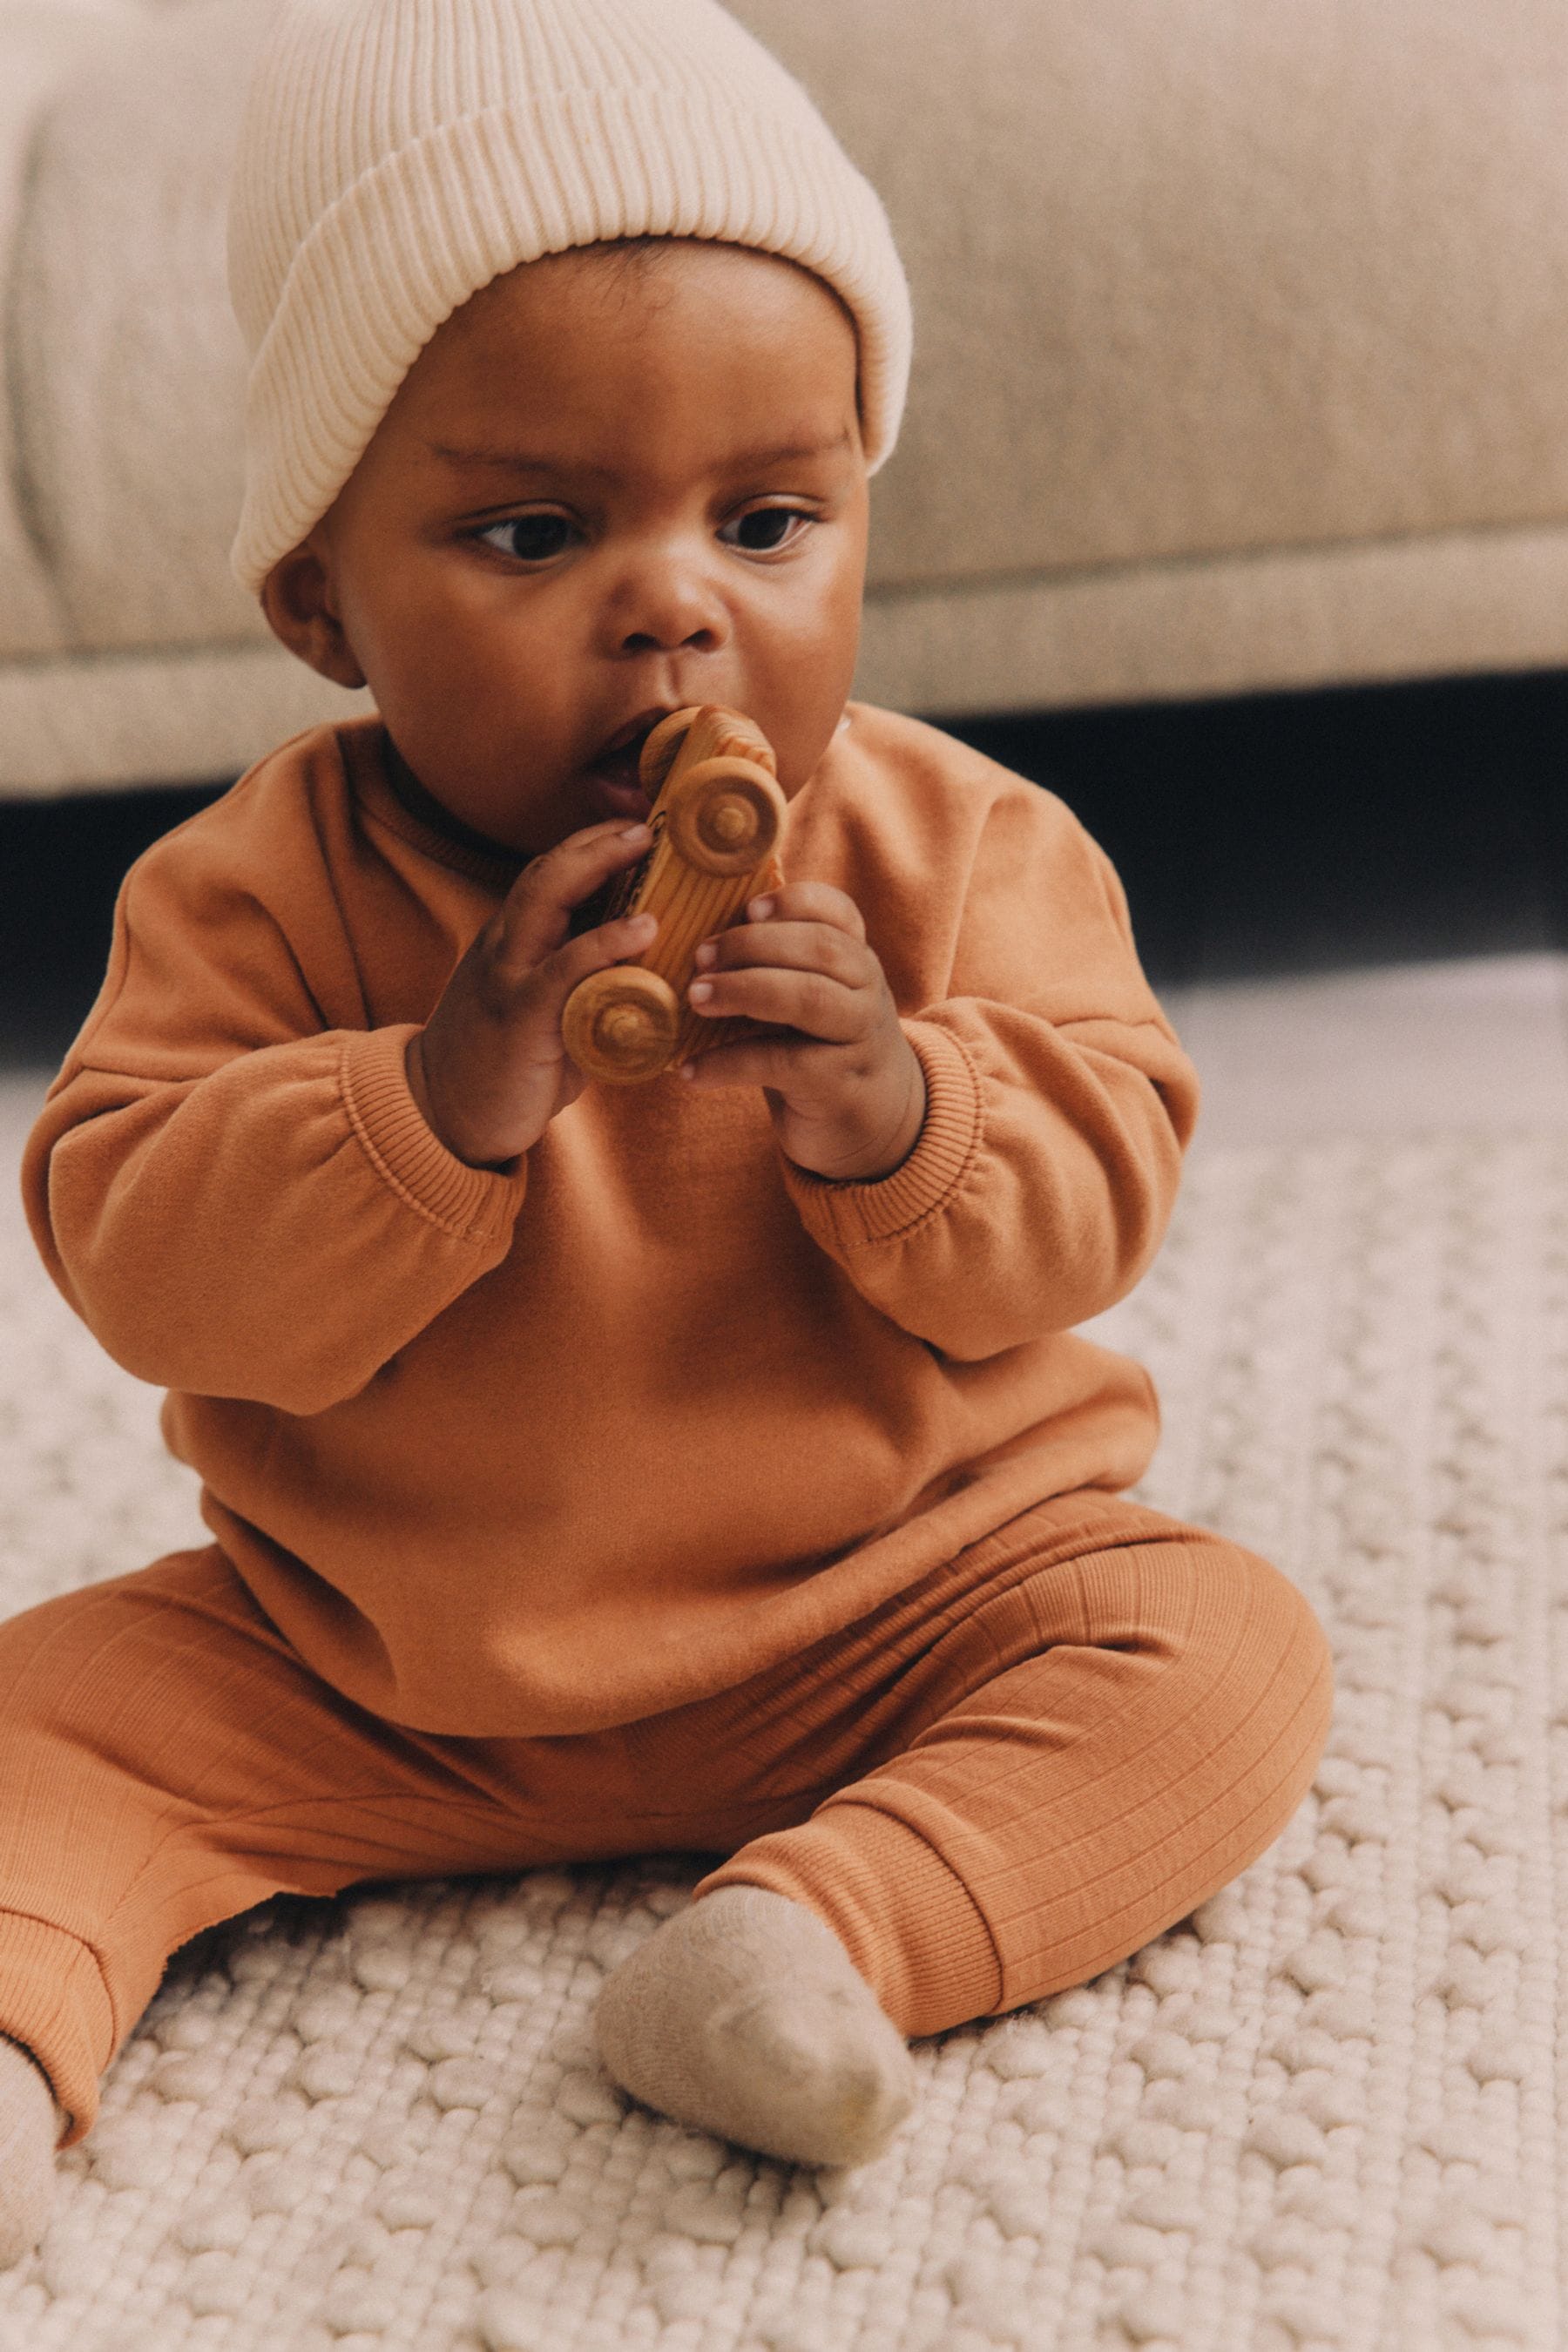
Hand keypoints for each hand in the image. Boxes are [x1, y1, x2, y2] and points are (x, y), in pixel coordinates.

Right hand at [405, 820, 657, 1168]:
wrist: (442, 1117)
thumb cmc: (503, 1070)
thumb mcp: (543, 1015)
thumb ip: (583, 989)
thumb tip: (647, 979)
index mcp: (508, 942)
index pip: (545, 875)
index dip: (589, 844)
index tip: (636, 825)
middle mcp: (503, 947)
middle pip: (545, 870)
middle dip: (596, 838)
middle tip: (647, 821)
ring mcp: (507, 976)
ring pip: (545, 898)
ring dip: (598, 864)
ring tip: (645, 845)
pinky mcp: (521, 1016)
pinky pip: (565, 966)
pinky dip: (606, 940)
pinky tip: (644, 926)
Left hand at [680, 881, 926, 1181]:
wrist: (873, 1121)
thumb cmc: (820, 1049)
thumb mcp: (812, 999)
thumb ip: (777, 968)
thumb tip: (699, 944)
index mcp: (857, 961)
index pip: (839, 913)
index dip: (795, 902)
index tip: (748, 907)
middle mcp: (867, 992)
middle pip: (820, 949)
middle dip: (753, 945)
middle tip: (701, 957)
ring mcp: (858, 1039)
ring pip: (808, 998)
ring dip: (744, 990)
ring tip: (695, 998)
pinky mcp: (839, 1086)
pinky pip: (781, 1064)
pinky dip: (729, 1063)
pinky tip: (691, 1070)